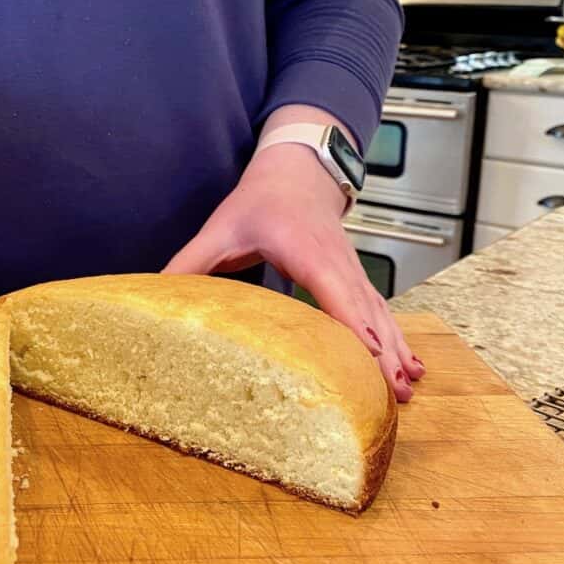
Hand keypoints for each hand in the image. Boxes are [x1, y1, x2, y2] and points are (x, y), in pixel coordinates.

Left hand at [164, 140, 423, 401]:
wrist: (296, 170)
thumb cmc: (259, 199)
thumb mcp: (220, 228)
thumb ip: (189, 263)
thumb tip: (154, 294)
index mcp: (305, 249)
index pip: (333, 289)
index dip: (352, 324)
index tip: (368, 356)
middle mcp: (337, 261)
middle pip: (364, 311)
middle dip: (382, 352)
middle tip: (394, 394)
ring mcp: (352, 269)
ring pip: (379, 313)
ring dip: (395, 350)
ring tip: (408, 388)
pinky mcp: (356, 277)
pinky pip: (380, 311)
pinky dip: (397, 338)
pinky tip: (410, 365)